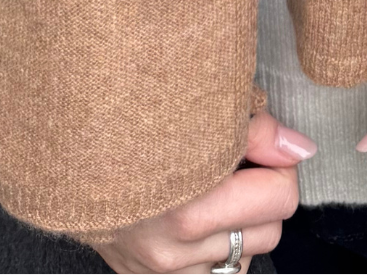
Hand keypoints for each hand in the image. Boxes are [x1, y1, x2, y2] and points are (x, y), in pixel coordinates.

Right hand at [82, 111, 312, 273]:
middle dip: (265, 191)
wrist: (66, 156)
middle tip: (241, 160)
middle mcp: (172, 245)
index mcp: (184, 198)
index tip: (264, 141)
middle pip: (270, 229)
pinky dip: (219, 247)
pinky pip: (218, 272)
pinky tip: (200, 216)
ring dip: (242, 221)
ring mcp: (163, 269)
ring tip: (215, 186)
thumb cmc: (130, 122)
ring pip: (246, 254)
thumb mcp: (189, 109)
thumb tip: (301, 147)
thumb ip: (253, 129)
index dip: (279, 160)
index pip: (280, 195)